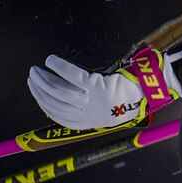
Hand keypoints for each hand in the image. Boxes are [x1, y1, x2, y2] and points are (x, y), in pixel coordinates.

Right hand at [27, 47, 179, 129]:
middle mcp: (87, 113)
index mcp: (88, 122)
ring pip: (59, 90)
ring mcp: (91, 100)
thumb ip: (87, 107)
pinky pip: (72, 76)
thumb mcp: (106, 110)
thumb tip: (66, 96)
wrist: (150, 91)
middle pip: (54, 102)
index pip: (57, 115)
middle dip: (39, 89)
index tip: (36, 91)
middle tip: (32, 76)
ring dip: (44, 79)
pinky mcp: (97, 86)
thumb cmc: (130, 98)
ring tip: (36, 70)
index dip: (43, 103)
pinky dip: (60, 67)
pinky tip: (51, 60)